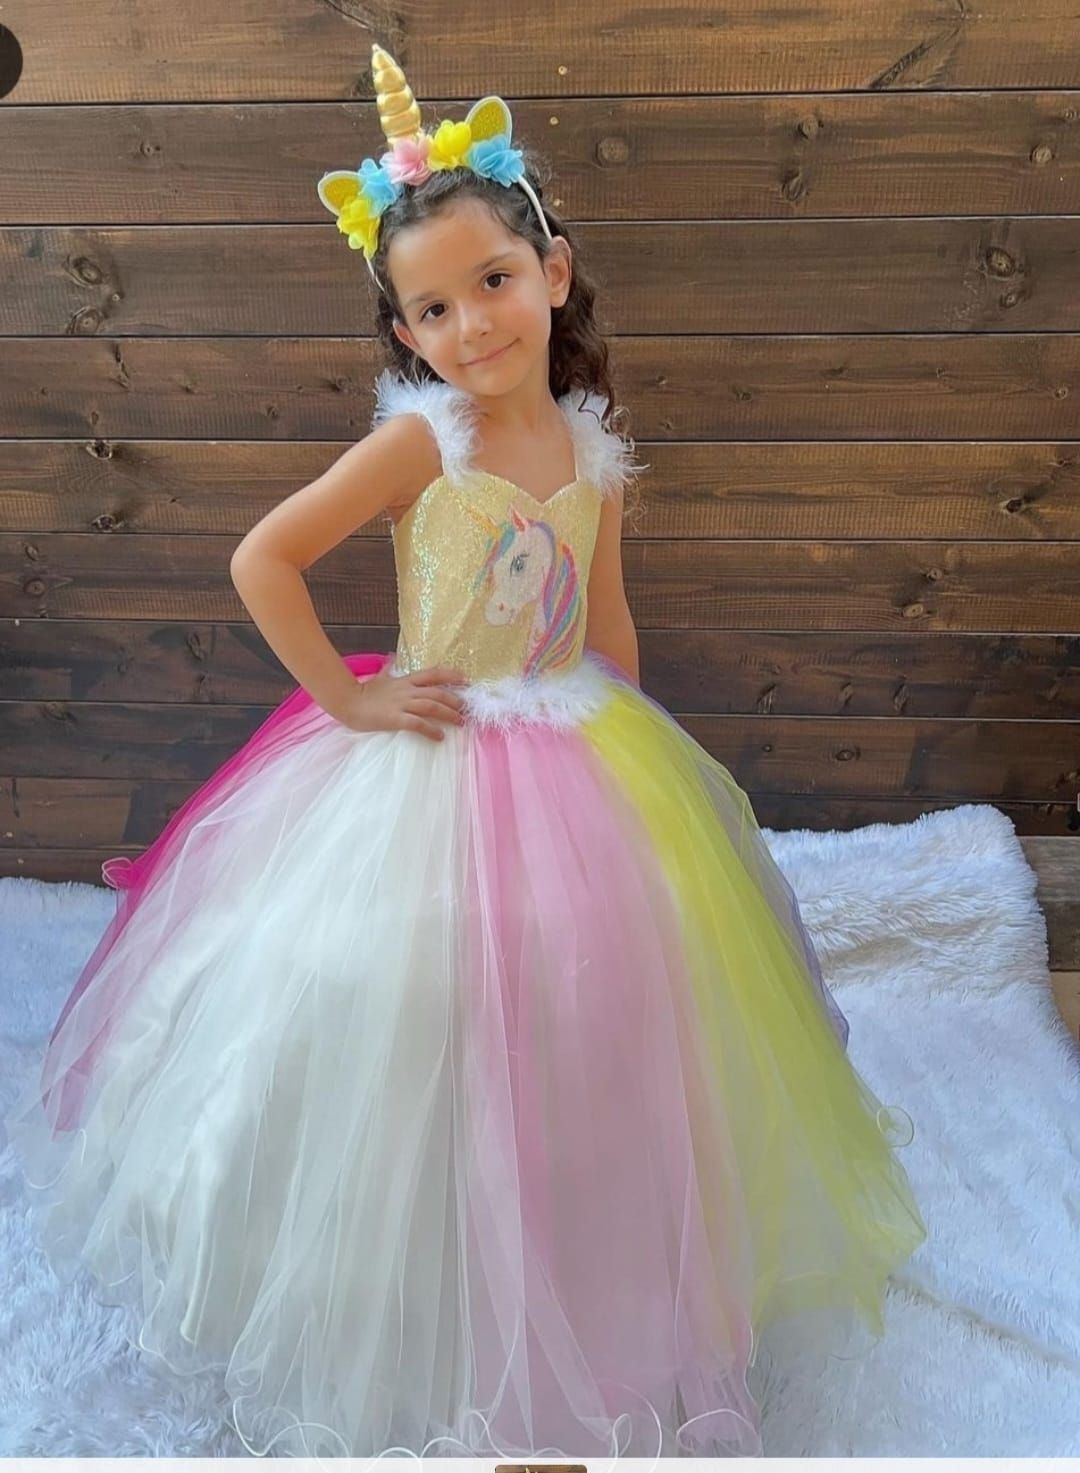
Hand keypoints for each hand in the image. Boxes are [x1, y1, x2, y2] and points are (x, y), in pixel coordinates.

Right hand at [335, 664, 470, 740]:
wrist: (348, 702)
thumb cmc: (364, 692)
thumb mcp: (380, 677)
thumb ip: (388, 669)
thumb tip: (390, 658)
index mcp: (405, 680)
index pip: (432, 674)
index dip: (451, 675)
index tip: (465, 679)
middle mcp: (406, 690)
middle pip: (437, 692)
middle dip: (454, 699)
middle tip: (465, 708)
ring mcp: (401, 704)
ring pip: (431, 706)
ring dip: (448, 714)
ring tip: (460, 721)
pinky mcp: (395, 718)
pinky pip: (417, 724)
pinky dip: (431, 730)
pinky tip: (440, 736)